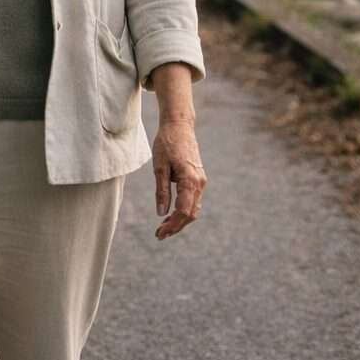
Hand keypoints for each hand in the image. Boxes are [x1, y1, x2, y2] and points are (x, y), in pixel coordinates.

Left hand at [152, 119, 206, 239]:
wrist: (179, 124)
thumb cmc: (167, 142)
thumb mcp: (159, 167)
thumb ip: (161, 191)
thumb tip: (161, 213)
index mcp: (190, 180)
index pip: (183, 211)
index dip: (173, 225)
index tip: (160, 234)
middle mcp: (199, 182)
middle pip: (190, 213)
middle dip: (176, 226)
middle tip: (159, 234)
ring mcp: (200, 180)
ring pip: (193, 207)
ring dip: (179, 219)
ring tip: (162, 226)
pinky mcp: (197, 177)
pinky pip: (192, 199)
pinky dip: (183, 209)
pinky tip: (170, 212)